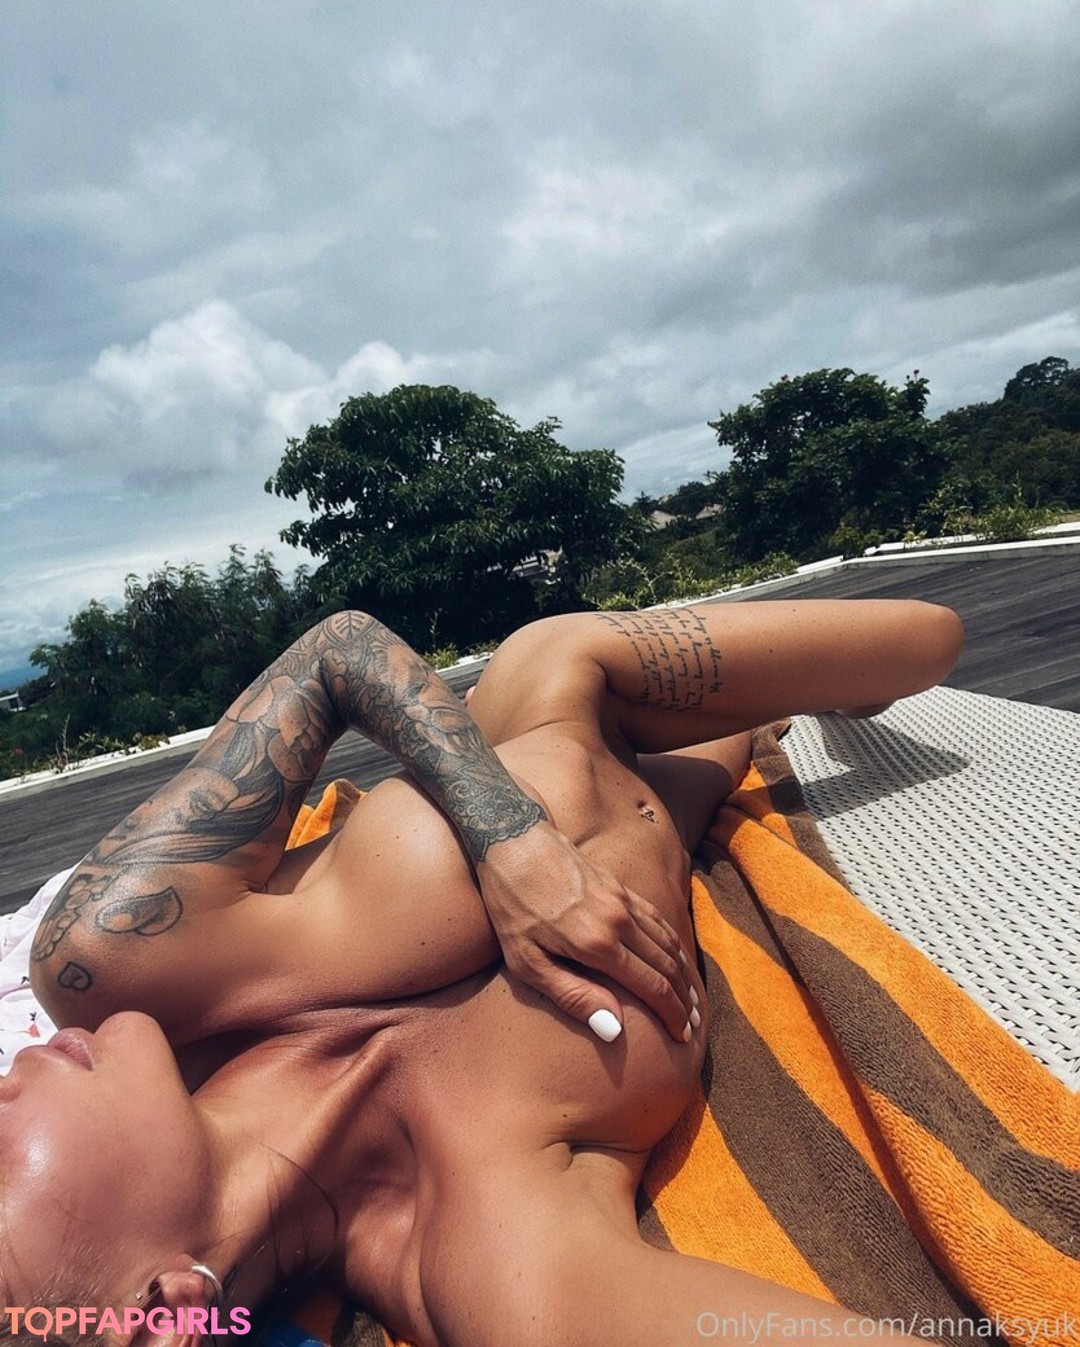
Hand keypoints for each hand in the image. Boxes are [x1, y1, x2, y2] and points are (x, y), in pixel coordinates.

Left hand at [475, 820, 698, 1043]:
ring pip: (667, 941)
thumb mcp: (527, 961)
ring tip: (692, 997)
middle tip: (695, 1025)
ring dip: (684, 972)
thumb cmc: (512, 907)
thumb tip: (614, 1028)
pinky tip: (676, 955)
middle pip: (667, 966)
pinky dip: (673, 942)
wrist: (513, 841)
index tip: (683, 1036)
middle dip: (685, 999)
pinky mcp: (619, 887)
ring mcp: (623, 901)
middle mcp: (620, 921)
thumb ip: (572, 995)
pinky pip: (657, 919)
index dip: (672, 1014)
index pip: (653, 987)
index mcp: (598, 945)